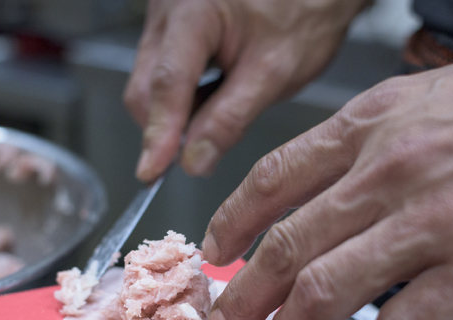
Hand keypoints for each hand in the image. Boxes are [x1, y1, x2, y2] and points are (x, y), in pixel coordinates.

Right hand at [124, 0, 367, 181]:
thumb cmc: (304, 11)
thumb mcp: (274, 72)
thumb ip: (230, 119)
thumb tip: (194, 161)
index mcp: (196, 10)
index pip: (168, 82)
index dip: (159, 133)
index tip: (152, 171)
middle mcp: (170, 8)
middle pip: (148, 86)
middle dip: (168, 127)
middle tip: (202, 152)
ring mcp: (165, 16)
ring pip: (151, 83)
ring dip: (178, 112)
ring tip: (221, 109)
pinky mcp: (170, 27)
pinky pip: (161, 73)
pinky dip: (184, 97)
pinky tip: (212, 96)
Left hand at [202, 31, 452, 319]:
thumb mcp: (425, 98)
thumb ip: (365, 142)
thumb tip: (318, 191)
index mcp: (371, 124)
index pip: (272, 179)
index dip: (231, 222)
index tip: (216, 252)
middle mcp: (389, 171)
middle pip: (286, 245)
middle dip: (245, 296)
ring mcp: (432, 221)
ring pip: (327, 288)